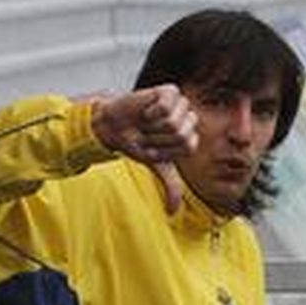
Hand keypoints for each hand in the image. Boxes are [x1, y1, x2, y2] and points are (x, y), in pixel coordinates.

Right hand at [91, 85, 198, 211]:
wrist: (115, 128)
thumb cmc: (137, 143)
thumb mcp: (156, 166)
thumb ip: (170, 185)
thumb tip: (173, 213)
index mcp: (190, 137)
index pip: (189, 146)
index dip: (167, 150)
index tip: (156, 147)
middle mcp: (187, 119)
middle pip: (183, 133)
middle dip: (160, 138)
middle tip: (149, 134)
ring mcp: (180, 104)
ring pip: (175, 120)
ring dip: (155, 125)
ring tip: (147, 122)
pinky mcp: (168, 91)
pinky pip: (168, 104)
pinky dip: (153, 110)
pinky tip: (146, 110)